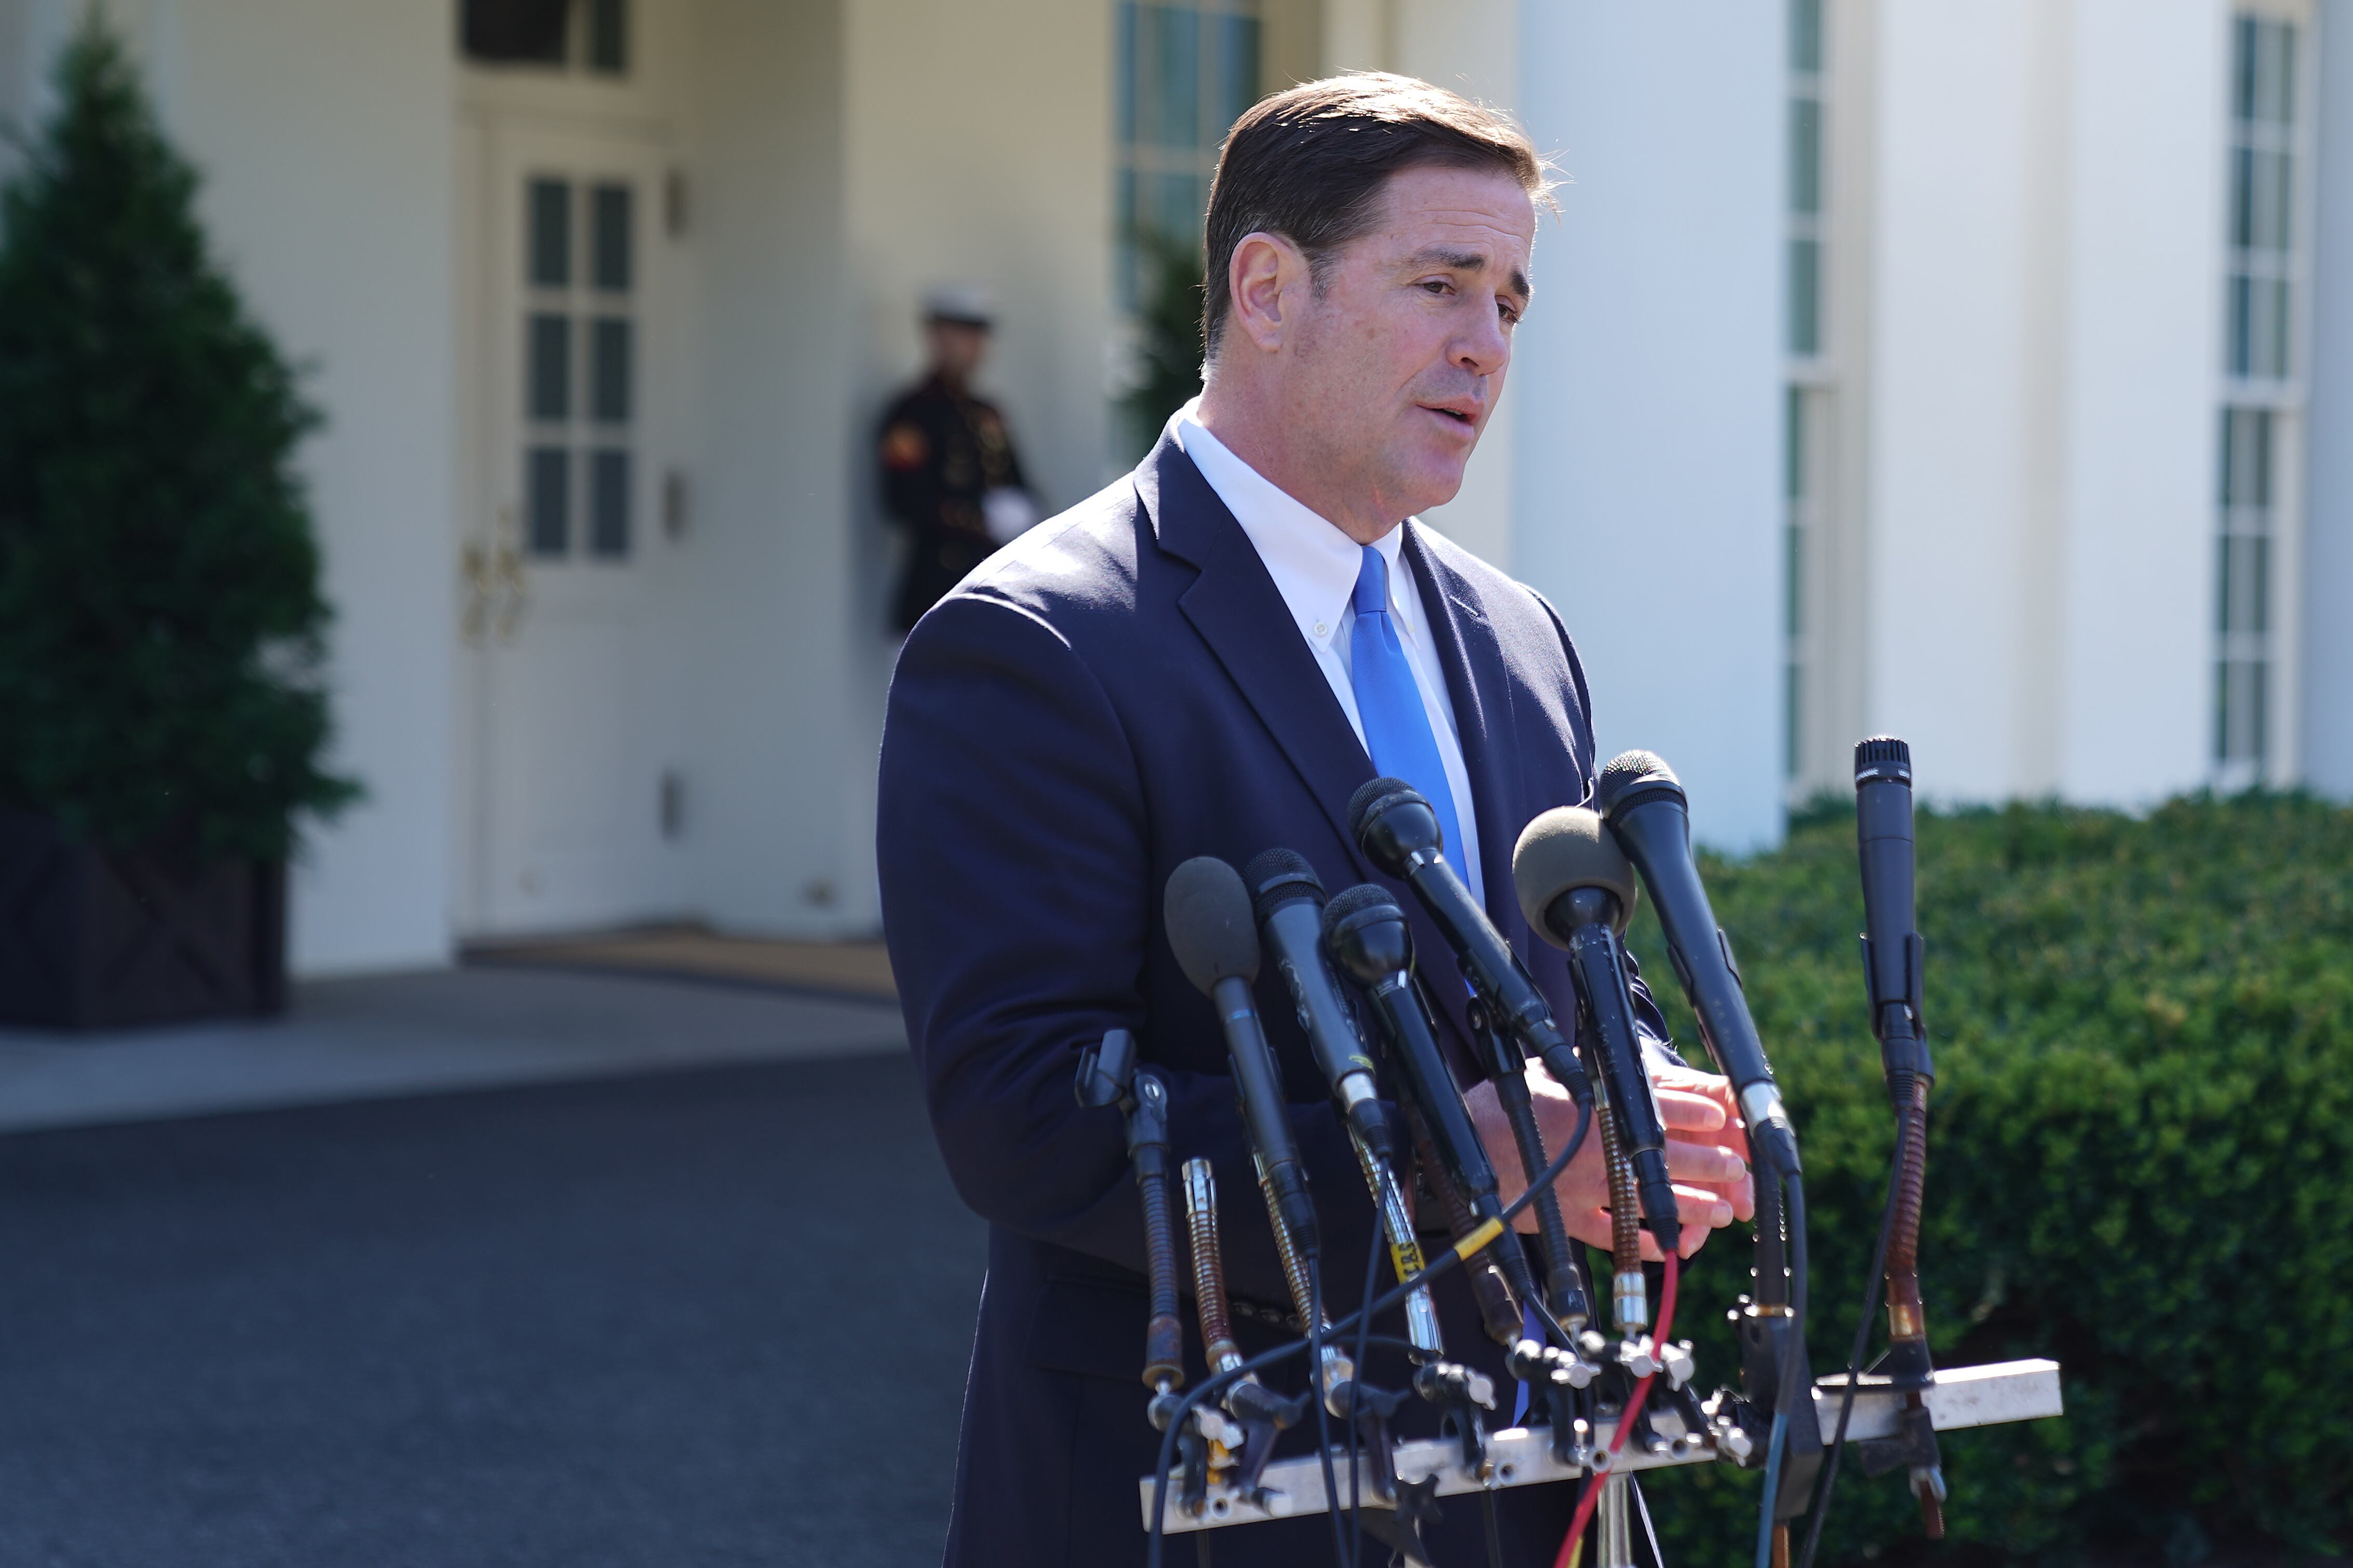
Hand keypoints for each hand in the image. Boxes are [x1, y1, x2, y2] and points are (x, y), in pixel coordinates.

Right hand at [1463, 1057, 1752, 1260]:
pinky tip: (1668, 1246)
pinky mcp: (1570, 1218)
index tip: (1720, 1117)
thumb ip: (1589, 1073)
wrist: (1465, 1146)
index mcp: (1595, 1110)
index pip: (1658, 1110)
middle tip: (1734, 1167)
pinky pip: (1615, 1237)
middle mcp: (1597, 1151)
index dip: (1693, 1114)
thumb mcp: (1549, 1073)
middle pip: (1665, 1160)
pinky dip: (1643, 1244)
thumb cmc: (1503, 1104)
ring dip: (1691, 1207)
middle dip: (1708, 1164)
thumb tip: (1619, 1061)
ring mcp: (1586, 1188)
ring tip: (1721, 1210)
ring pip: (1651, 1202)